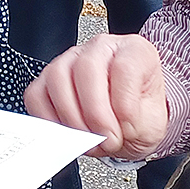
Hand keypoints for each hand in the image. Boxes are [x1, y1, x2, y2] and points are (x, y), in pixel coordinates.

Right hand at [23, 33, 167, 159]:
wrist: (129, 122)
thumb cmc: (141, 115)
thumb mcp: (153, 123)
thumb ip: (134, 124)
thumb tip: (106, 132)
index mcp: (133, 51)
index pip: (124, 66)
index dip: (124, 103)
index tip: (127, 128)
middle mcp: (100, 49)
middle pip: (87, 68)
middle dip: (95, 113)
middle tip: (106, 139)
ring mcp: (70, 60)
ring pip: (57, 77)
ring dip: (72, 118)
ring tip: (88, 139)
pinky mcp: (47, 79)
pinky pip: (36, 95)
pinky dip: (48, 119)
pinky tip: (67, 133)